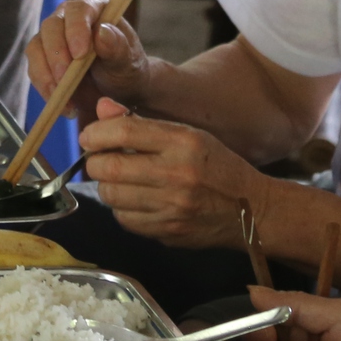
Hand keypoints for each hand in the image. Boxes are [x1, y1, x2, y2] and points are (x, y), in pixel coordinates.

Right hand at [28, 0, 151, 112]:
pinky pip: (34, 69)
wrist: (118, 89)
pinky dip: (45, 88)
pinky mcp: (41, 57)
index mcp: (94, 8)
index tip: (80, 54)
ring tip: (65, 99)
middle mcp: (68, 17)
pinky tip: (64, 104)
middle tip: (65, 80)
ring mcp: (52, 36)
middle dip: (56, 55)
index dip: (76, 30)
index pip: (78, 10)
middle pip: (51, 27)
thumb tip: (101, 32)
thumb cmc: (126, 68)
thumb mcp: (128, 61)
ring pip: (36, 48)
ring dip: (47, 75)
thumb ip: (117, 47)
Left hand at [78, 104, 264, 248]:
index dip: (96, 133)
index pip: (124, 131)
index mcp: (183, 142)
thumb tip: (101, 109)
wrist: (252, 210)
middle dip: (95, 163)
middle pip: (110, 167)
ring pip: (112, 196)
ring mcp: (172, 207)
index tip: (89, 137)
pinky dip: (122, 209)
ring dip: (107, 187)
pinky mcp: (167, 231)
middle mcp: (177, 174)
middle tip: (99, 160)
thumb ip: (141, 122)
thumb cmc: (216, 166)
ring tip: (120, 181)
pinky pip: (124, 220)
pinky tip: (136, 201)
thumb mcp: (187, 135)